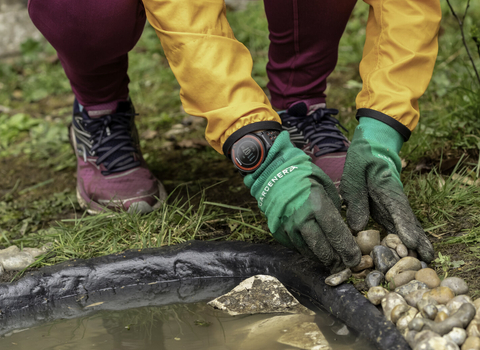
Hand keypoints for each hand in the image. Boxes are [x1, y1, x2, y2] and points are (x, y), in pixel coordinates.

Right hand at [244, 131, 360, 272]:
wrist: (271, 172)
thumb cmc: (303, 176)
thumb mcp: (325, 187)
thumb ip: (334, 209)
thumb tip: (345, 229)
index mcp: (316, 205)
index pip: (336, 234)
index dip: (347, 249)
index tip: (355, 259)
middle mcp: (301, 219)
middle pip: (322, 248)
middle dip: (336, 260)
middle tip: (346, 266)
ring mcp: (287, 227)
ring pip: (308, 251)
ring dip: (322, 259)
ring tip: (332, 262)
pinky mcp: (278, 231)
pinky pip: (295, 247)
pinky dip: (307, 252)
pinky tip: (316, 253)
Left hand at [340, 117, 433, 261]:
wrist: (370, 150)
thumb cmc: (362, 161)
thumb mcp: (354, 177)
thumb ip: (356, 200)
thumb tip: (356, 227)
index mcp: (387, 188)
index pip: (398, 209)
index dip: (404, 226)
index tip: (410, 242)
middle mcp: (395, 199)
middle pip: (409, 221)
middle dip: (418, 241)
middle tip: (426, 259)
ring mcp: (394, 205)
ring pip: (408, 226)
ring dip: (416, 243)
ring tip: (425, 261)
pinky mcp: (390, 210)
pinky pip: (399, 226)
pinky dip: (407, 240)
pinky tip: (411, 253)